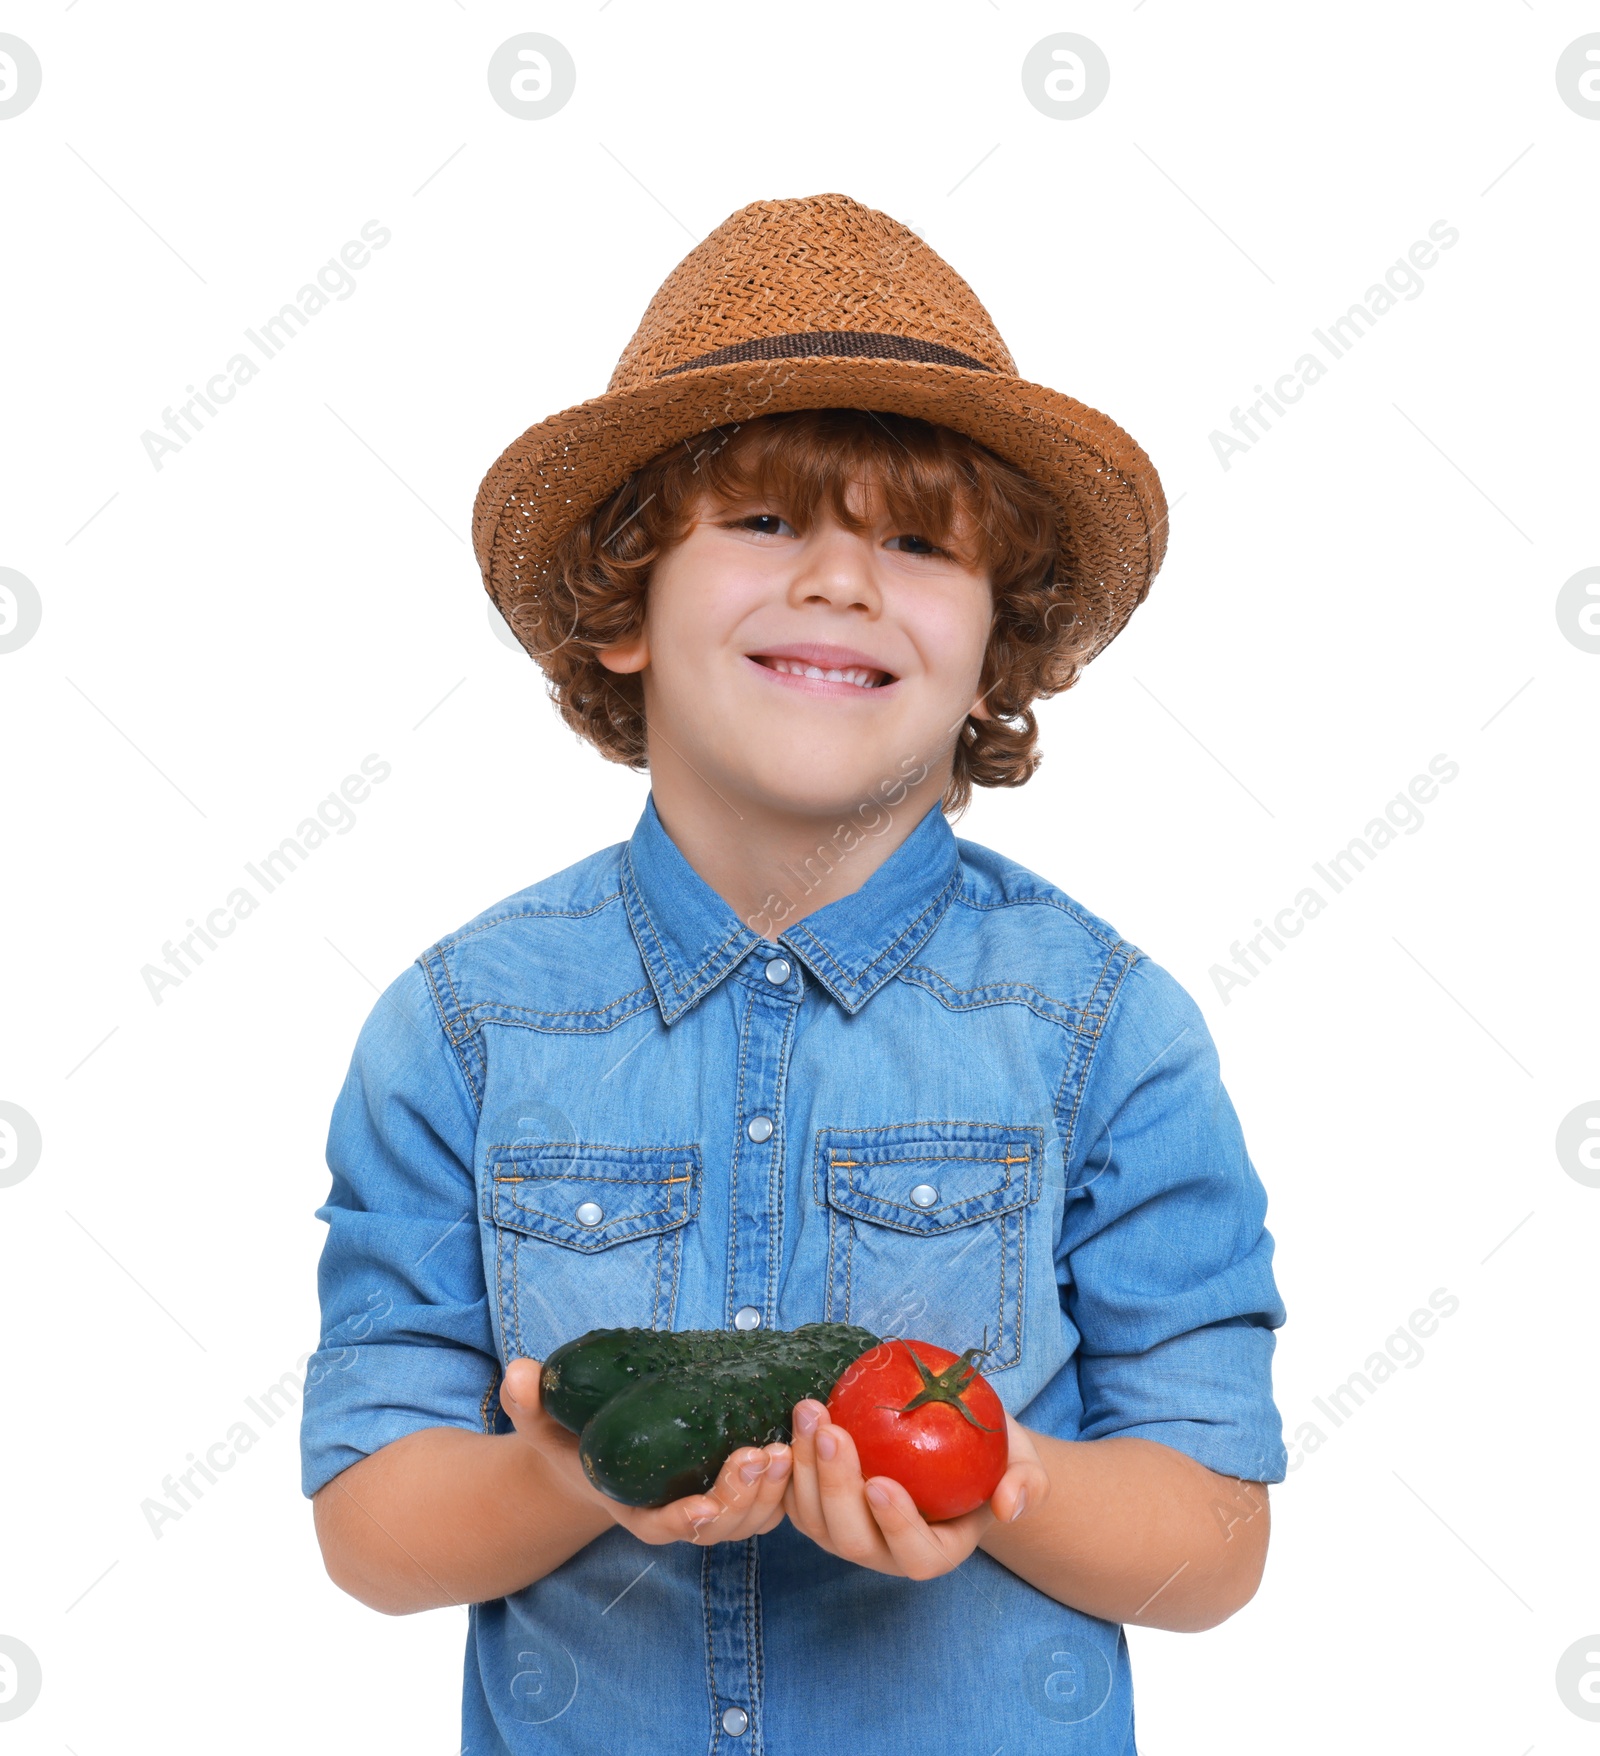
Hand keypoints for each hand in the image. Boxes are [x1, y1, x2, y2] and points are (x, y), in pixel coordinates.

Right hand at [500, 1357, 792, 1547]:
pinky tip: (806, 1439)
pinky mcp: (744, 1486)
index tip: (702, 1508)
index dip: (686, 1522)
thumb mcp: (543, 1424)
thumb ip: (529, 1402)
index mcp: (639, 1513)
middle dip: (746, 1496)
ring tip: (788, 1447)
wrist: (602, 1452)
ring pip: (757, 1514)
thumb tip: (518, 1373)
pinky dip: (794, 1476)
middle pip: (723, 1524)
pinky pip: (776, 1495)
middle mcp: (682, 1517)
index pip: (666, 1529)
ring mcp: (718, 1504)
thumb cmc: (574, 1441)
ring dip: (777, 1489)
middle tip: (762, 1456)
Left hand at [783, 1396, 1049, 1580]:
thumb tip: (1010, 1504)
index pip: (915, 1554)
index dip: (896, 1526)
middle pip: (852, 1539)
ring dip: (805, 1469)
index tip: (881, 1483)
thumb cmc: (990, 1454)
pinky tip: (792, 1420)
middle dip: (836, 1486)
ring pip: (814, 1520)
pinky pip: (793, 1498)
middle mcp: (887, 1552)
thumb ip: (1027, 1483)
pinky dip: (788, 1466)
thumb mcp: (1023, 1463)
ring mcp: (848, 1533)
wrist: (952, 1440)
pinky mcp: (820, 1508)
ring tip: (809, 1412)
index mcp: (938, 1551)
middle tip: (830, 1431)